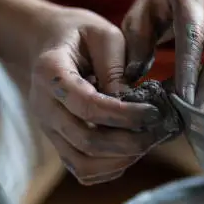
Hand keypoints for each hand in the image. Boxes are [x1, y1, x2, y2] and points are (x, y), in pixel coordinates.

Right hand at [27, 6, 165, 184]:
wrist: (49, 42)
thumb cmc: (80, 34)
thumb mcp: (103, 34)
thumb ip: (115, 68)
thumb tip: (132, 105)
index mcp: (50, 73)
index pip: (87, 105)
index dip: (124, 115)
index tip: (154, 112)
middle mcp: (44, 106)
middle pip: (86, 142)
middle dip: (129, 142)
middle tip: (158, 131)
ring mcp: (49, 128)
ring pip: (83, 164)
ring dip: (121, 160)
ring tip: (147, 141)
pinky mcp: (59, 142)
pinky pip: (82, 169)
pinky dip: (110, 167)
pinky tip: (131, 149)